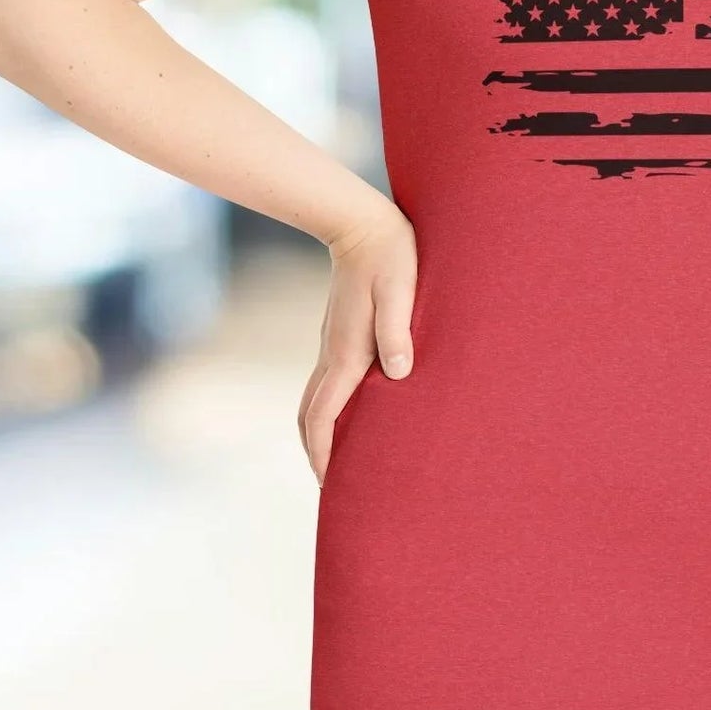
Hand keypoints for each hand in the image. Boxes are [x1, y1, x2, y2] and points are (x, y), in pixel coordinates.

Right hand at [300, 199, 417, 486]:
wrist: (361, 223)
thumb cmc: (391, 256)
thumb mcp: (401, 290)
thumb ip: (397, 330)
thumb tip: (398, 373)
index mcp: (346, 351)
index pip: (323, 414)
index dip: (322, 451)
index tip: (328, 484)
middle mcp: (333, 353)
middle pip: (309, 414)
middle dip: (315, 452)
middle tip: (331, 486)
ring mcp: (332, 344)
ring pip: (314, 399)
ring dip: (319, 433)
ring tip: (338, 461)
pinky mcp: (339, 335)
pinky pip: (327, 383)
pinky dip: (329, 410)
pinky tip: (350, 416)